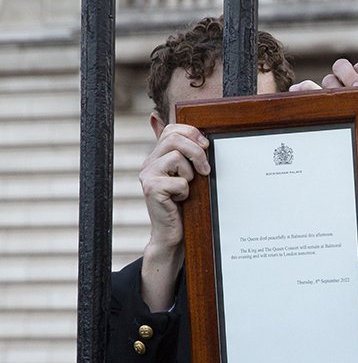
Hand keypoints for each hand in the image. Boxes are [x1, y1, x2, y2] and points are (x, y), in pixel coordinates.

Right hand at [138, 123, 209, 310]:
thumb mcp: (187, 176)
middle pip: (174, 138)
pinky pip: (179, 181)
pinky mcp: (152, 189)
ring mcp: (147, 176)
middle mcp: (148, 163)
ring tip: (187, 187)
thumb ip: (187, 155)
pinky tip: (180, 200)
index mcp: (157, 156)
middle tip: (205, 169)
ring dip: (190, 174)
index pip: (171, 129)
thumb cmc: (183, 204)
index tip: (206, 145)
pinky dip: (186, 191)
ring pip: (176, 157)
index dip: (191, 132)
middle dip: (196, 151)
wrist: (171, 233)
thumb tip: (194, 134)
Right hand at [309, 59, 357, 165]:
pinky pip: (310, 95)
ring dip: (333, 93)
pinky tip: (299, 92)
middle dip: (348, 82)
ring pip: (325, 86)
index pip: (356, 66)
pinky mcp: (331, 112)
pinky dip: (302, 91)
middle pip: (337, 73)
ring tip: (348, 106)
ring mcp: (339, 98)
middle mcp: (350, 83)